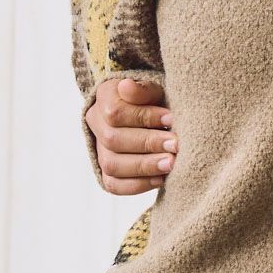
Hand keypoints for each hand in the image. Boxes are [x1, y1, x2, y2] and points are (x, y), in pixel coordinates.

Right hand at [85, 76, 177, 194]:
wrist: (156, 115)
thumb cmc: (157, 100)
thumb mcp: (154, 88)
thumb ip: (143, 89)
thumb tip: (127, 87)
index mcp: (104, 98)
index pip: (115, 112)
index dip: (143, 117)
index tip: (171, 120)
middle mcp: (96, 124)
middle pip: (113, 140)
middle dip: (148, 144)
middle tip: (175, 146)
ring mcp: (99, 150)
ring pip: (112, 165)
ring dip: (144, 166)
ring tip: (170, 164)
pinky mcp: (106, 172)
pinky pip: (114, 185)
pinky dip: (138, 184)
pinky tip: (160, 179)